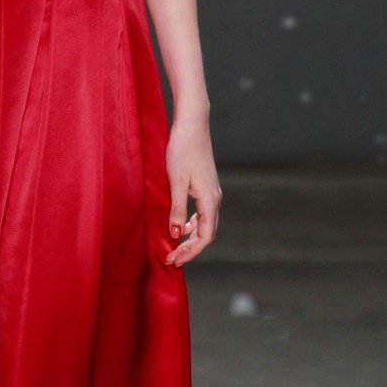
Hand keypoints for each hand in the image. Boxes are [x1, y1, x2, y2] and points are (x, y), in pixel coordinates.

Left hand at [163, 118, 220, 266]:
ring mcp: (212, 192)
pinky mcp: (206, 187)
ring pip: (205, 224)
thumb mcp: (176, 182)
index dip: (190, 252)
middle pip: (207, 234)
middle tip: (171, 260)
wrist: (192, 125)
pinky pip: (203, 214)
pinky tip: (181, 227)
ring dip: (191, 239)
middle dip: (190, 250)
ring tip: (175, 248)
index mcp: (210, 200)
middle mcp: (215, 198)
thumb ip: (176, 209)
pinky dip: (192, 225)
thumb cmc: (182, 150)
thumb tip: (176, 235)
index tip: (173, 261)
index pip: (205, 237)